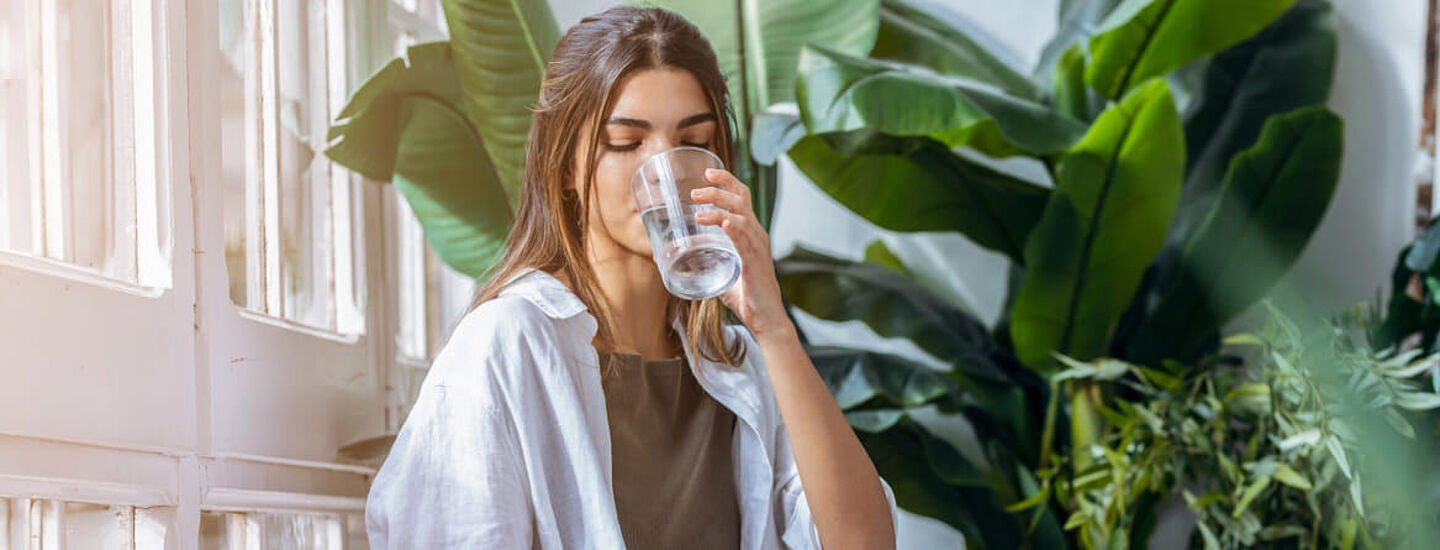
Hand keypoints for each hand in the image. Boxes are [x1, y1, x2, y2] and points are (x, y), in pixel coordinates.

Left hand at [690, 168, 793, 339]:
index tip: (709, 172)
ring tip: (699, 210)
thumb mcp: (720, 272)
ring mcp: (758, 248)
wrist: (766, 319)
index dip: (727, 181)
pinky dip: (734, 230)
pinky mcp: (756, 263)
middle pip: (741, 200)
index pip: (742, 197)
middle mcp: (757, 235)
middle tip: (695, 192)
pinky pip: (746, 241)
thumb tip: (667, 257)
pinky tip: (723, 223)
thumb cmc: (746, 296)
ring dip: (719, 209)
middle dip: (718, 191)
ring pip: (740, 217)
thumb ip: (700, 260)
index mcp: (750, 233)